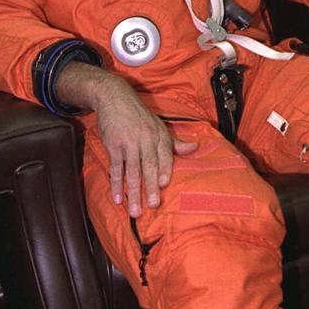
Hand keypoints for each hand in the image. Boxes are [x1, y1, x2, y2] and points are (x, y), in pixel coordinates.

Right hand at [55, 62, 197, 216]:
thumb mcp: (159, 125)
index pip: (164, 155)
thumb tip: (195, 148)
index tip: (163, 185)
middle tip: (153, 205)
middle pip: (148, 166)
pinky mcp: (113, 146)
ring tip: (135, 211)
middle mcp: (145, 139)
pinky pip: (116, 168)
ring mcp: (128, 143)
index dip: (164, 170)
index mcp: (159, 135)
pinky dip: (116, 184)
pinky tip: (118, 198)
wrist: (115, 98)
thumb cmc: (139, 116)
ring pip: (132, 171)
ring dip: (133, 192)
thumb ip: (175, 142)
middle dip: (150, 187)